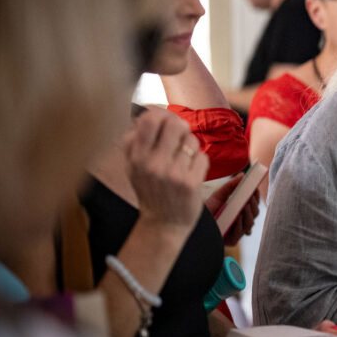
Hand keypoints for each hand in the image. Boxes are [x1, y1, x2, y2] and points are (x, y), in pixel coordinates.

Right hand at [125, 107, 208, 238]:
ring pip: (191, 139)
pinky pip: (202, 156)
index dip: (161, 115)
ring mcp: (173, 173)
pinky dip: (199, 162)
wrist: (163, 224)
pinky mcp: (191, 182)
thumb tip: (148, 112)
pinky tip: (191, 172)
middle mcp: (153, 164)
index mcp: (136, 158)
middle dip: (180, 127)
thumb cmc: (150, 191)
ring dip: (191, 146)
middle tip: (179, 137)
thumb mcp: (133, 167)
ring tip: (183, 159)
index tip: (164, 121)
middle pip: (175, 124)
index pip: (150, 120)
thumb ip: (135, 141)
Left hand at [205, 173, 260, 244]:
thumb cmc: (207, 210)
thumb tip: (243, 175)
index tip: (255, 188)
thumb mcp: (219, 195)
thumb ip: (231, 186)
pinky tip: (239, 215)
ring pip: (250, 223)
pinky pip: (240, 233)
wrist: (192, 222)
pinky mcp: (231, 240)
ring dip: (249, 213)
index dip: (256, 196)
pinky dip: (240, 224)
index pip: (253, 204)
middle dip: (254, 204)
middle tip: (251, 195)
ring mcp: (237, 232)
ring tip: (245, 204)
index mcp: (241, 211)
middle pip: (255, 213)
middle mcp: (241, 222)